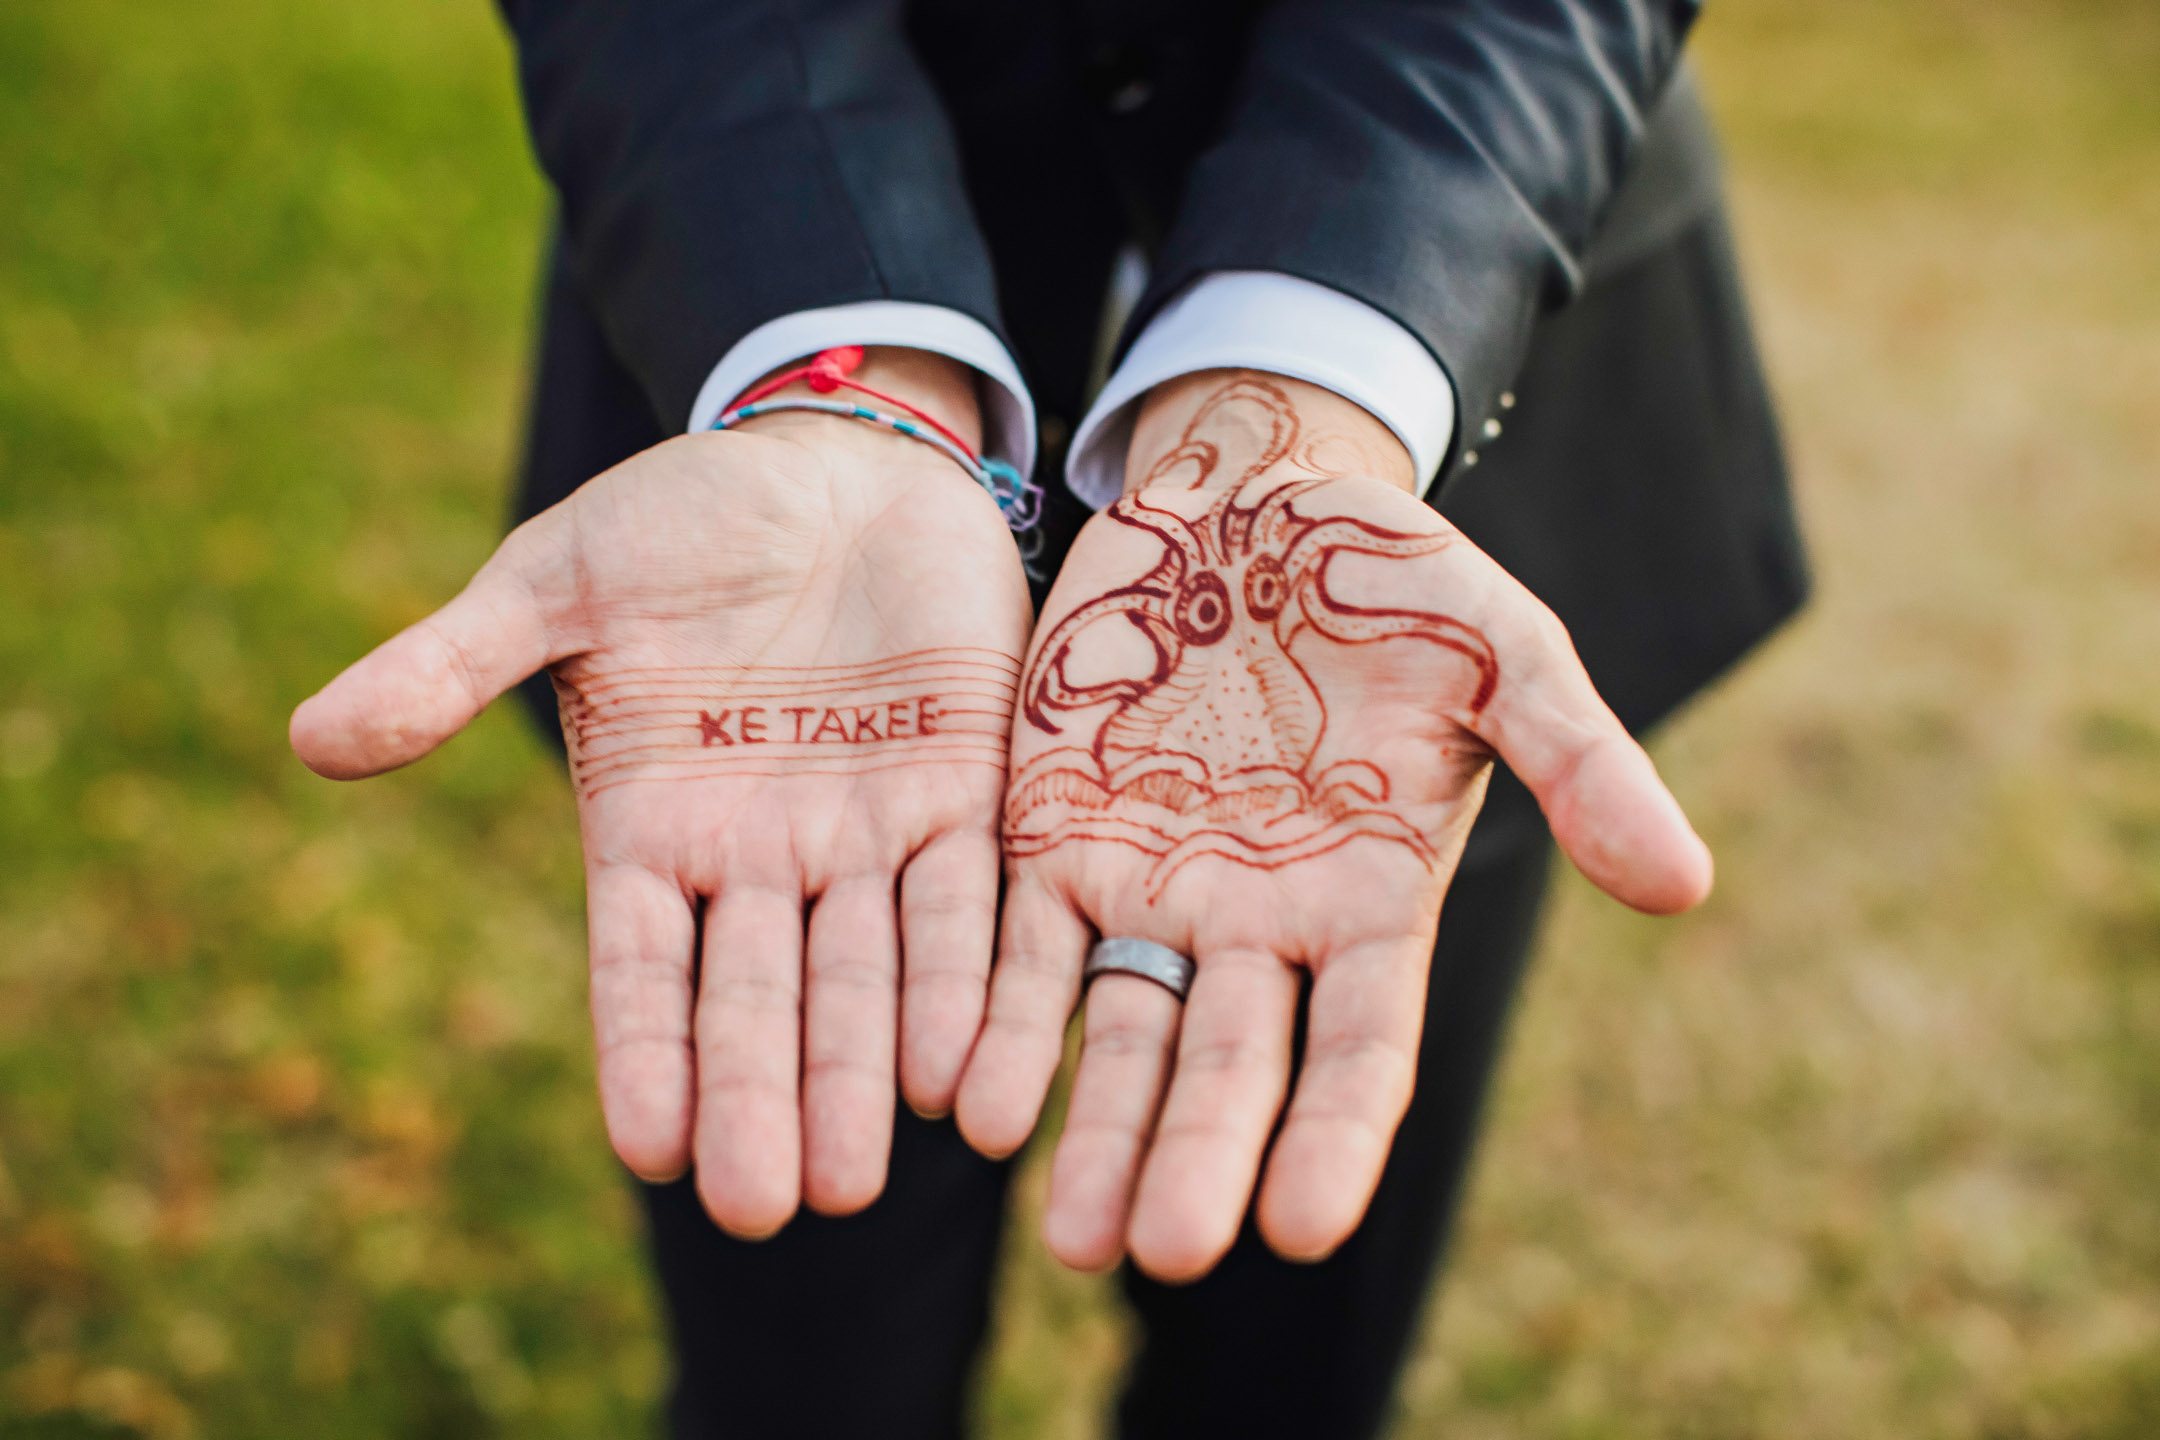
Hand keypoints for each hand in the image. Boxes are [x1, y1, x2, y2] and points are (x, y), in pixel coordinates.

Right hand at [290, 350, 1030, 1235]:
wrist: (834, 457)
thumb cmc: (682, 519)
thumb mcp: (557, 581)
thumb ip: (450, 662)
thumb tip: (310, 739)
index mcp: (652, 827)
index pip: (642, 968)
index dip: (647, 1053)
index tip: (651, 1149)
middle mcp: (760, 856)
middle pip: (760, 999)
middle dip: (764, 1099)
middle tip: (768, 1209)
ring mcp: (864, 833)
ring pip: (867, 976)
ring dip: (863, 1073)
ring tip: (858, 1179)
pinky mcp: (962, 791)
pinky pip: (967, 900)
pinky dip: (963, 983)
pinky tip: (964, 1071)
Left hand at [954, 371, 1710, 1280]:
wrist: (1250, 494)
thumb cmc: (1394, 576)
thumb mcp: (1507, 654)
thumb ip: (1581, 765)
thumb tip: (1687, 885)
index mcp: (1370, 899)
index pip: (1360, 1047)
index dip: (1335, 1134)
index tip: (1299, 1224)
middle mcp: (1257, 921)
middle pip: (1227, 1063)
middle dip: (1195, 1157)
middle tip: (1160, 1249)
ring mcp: (1149, 885)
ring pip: (1118, 1031)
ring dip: (1093, 1129)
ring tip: (1070, 1235)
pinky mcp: (1051, 834)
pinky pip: (1016, 944)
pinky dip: (995, 1018)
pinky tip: (967, 1098)